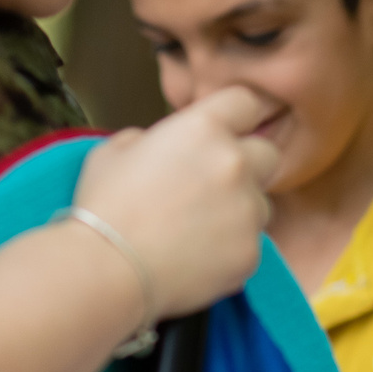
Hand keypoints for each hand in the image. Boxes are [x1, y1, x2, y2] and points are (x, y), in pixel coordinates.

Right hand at [73, 86, 277, 320]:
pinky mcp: (251, 252)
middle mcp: (236, 163)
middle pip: (267, 154)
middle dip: (247, 164)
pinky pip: (251, 243)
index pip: (246, 102)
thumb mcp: (115, 150)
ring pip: (260, 203)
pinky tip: (197, 255)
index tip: (229, 130)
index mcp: (204, 128)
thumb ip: (150, 138)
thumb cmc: (105, 206)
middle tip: (213, 185)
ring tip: (198, 228)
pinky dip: (231, 248)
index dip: (236, 116)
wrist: (109, 269)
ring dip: (239, 210)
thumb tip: (161, 146)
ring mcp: (248, 210)